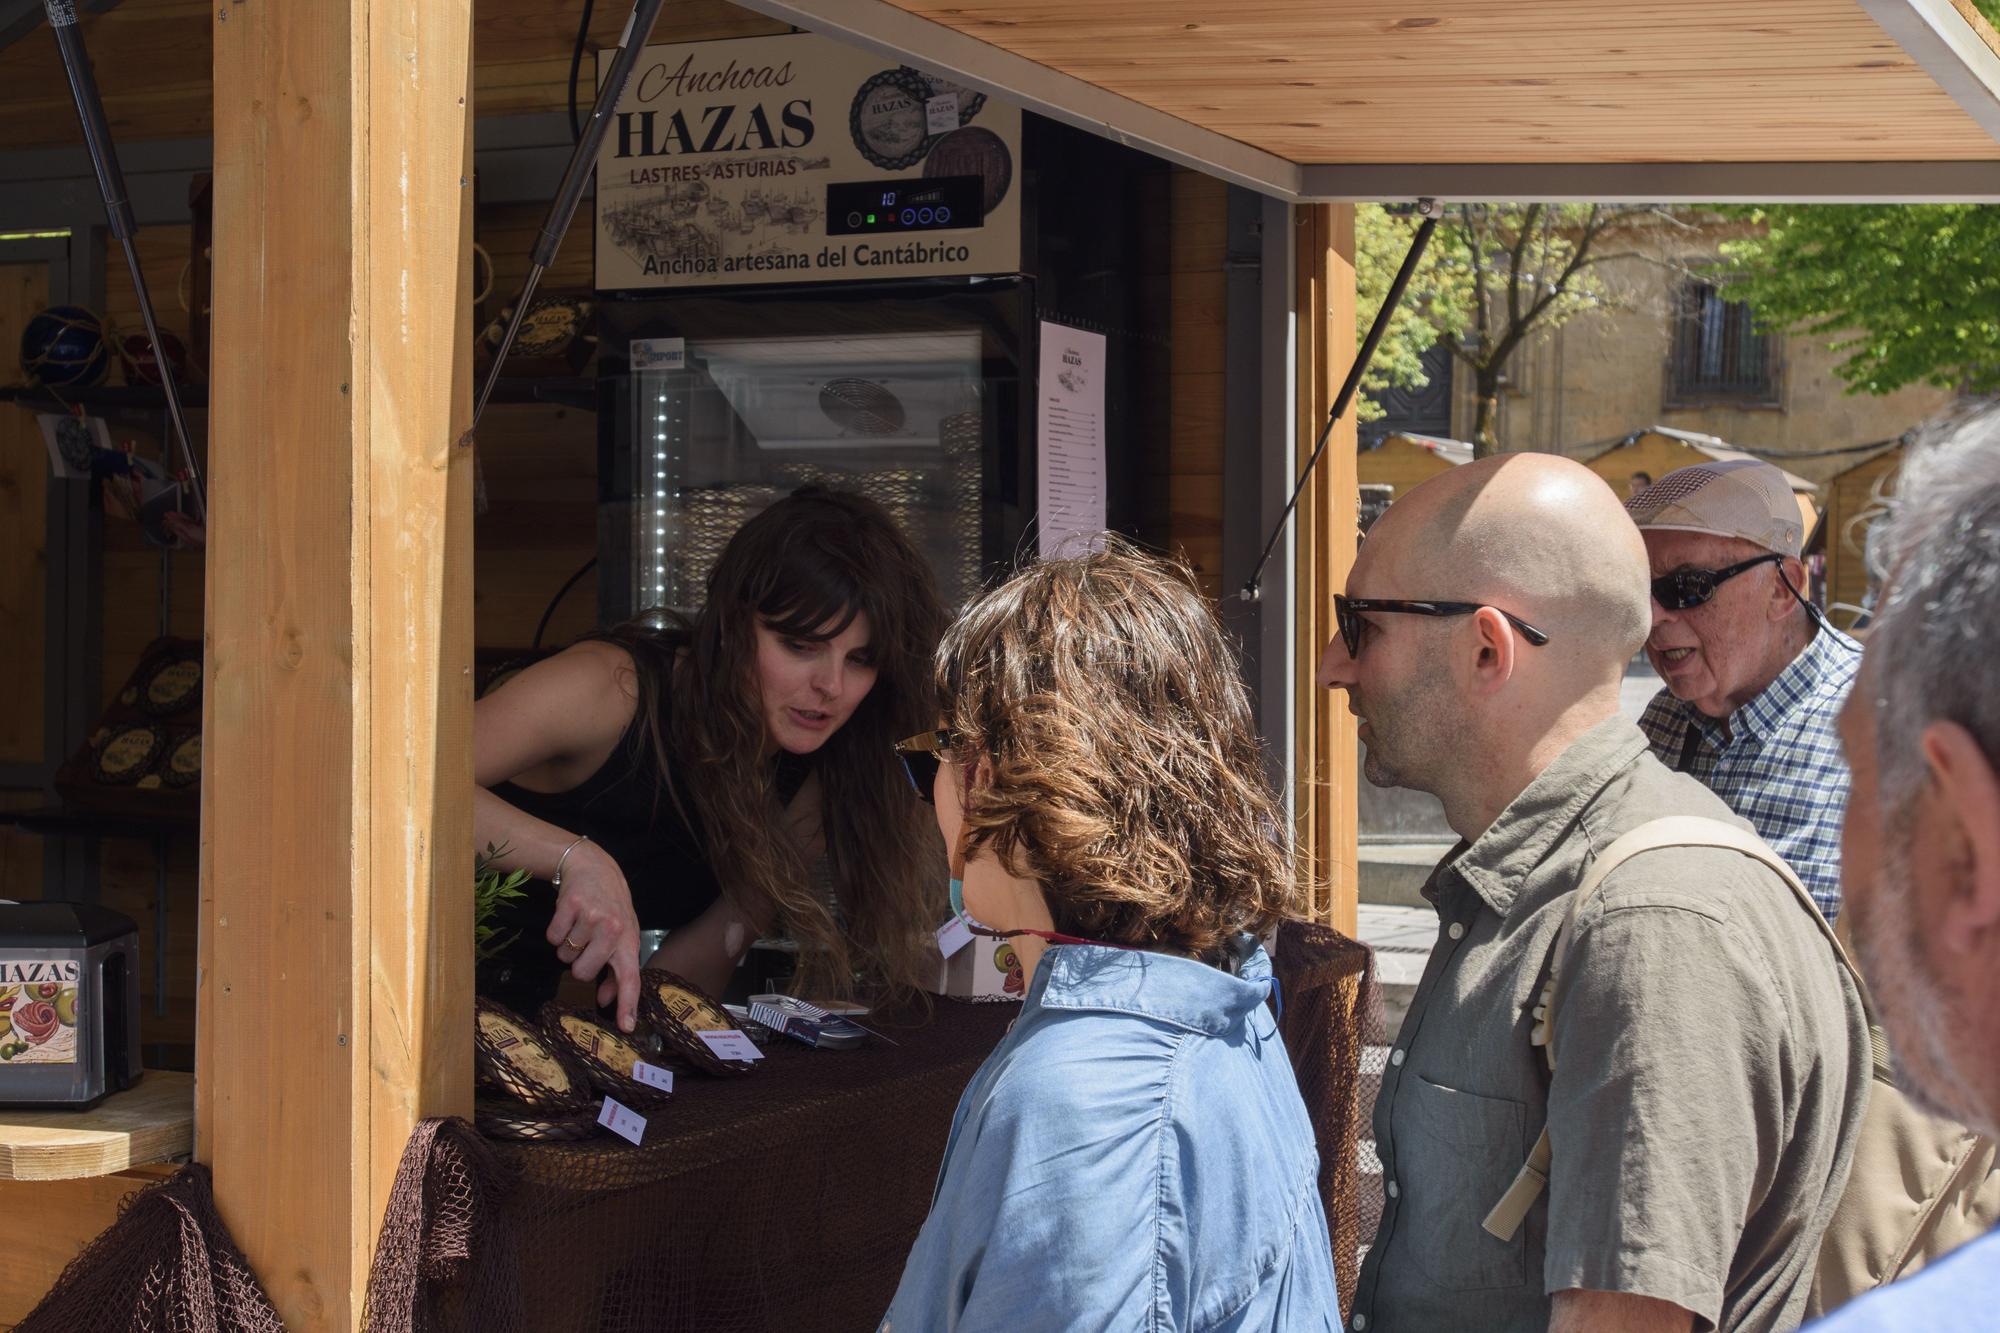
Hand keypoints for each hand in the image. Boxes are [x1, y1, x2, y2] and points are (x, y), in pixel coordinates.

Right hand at [544, 844, 641, 1031]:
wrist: (594, 867)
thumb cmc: (610, 907)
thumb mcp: (622, 935)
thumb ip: (616, 969)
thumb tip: (605, 1000)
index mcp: (628, 940)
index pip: (630, 977)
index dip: (627, 1004)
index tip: (627, 1027)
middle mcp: (613, 929)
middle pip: (582, 972)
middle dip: (578, 963)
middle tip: (585, 944)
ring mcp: (592, 916)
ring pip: (564, 955)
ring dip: (567, 945)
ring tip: (579, 925)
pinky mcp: (570, 905)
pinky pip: (552, 937)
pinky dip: (555, 931)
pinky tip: (568, 916)